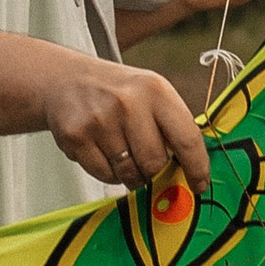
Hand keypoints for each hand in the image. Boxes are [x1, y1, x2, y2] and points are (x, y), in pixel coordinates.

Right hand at [38, 57, 207, 192]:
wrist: (65, 80)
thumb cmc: (117, 92)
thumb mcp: (151, 95)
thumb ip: (172, 128)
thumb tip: (190, 172)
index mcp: (156, 91)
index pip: (187, 139)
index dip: (196, 168)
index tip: (199, 185)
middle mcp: (129, 103)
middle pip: (155, 163)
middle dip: (155, 173)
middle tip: (150, 168)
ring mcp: (100, 120)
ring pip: (129, 173)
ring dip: (130, 173)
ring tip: (122, 151)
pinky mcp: (76, 137)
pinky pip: (104, 175)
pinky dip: (108, 172)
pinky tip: (103, 151)